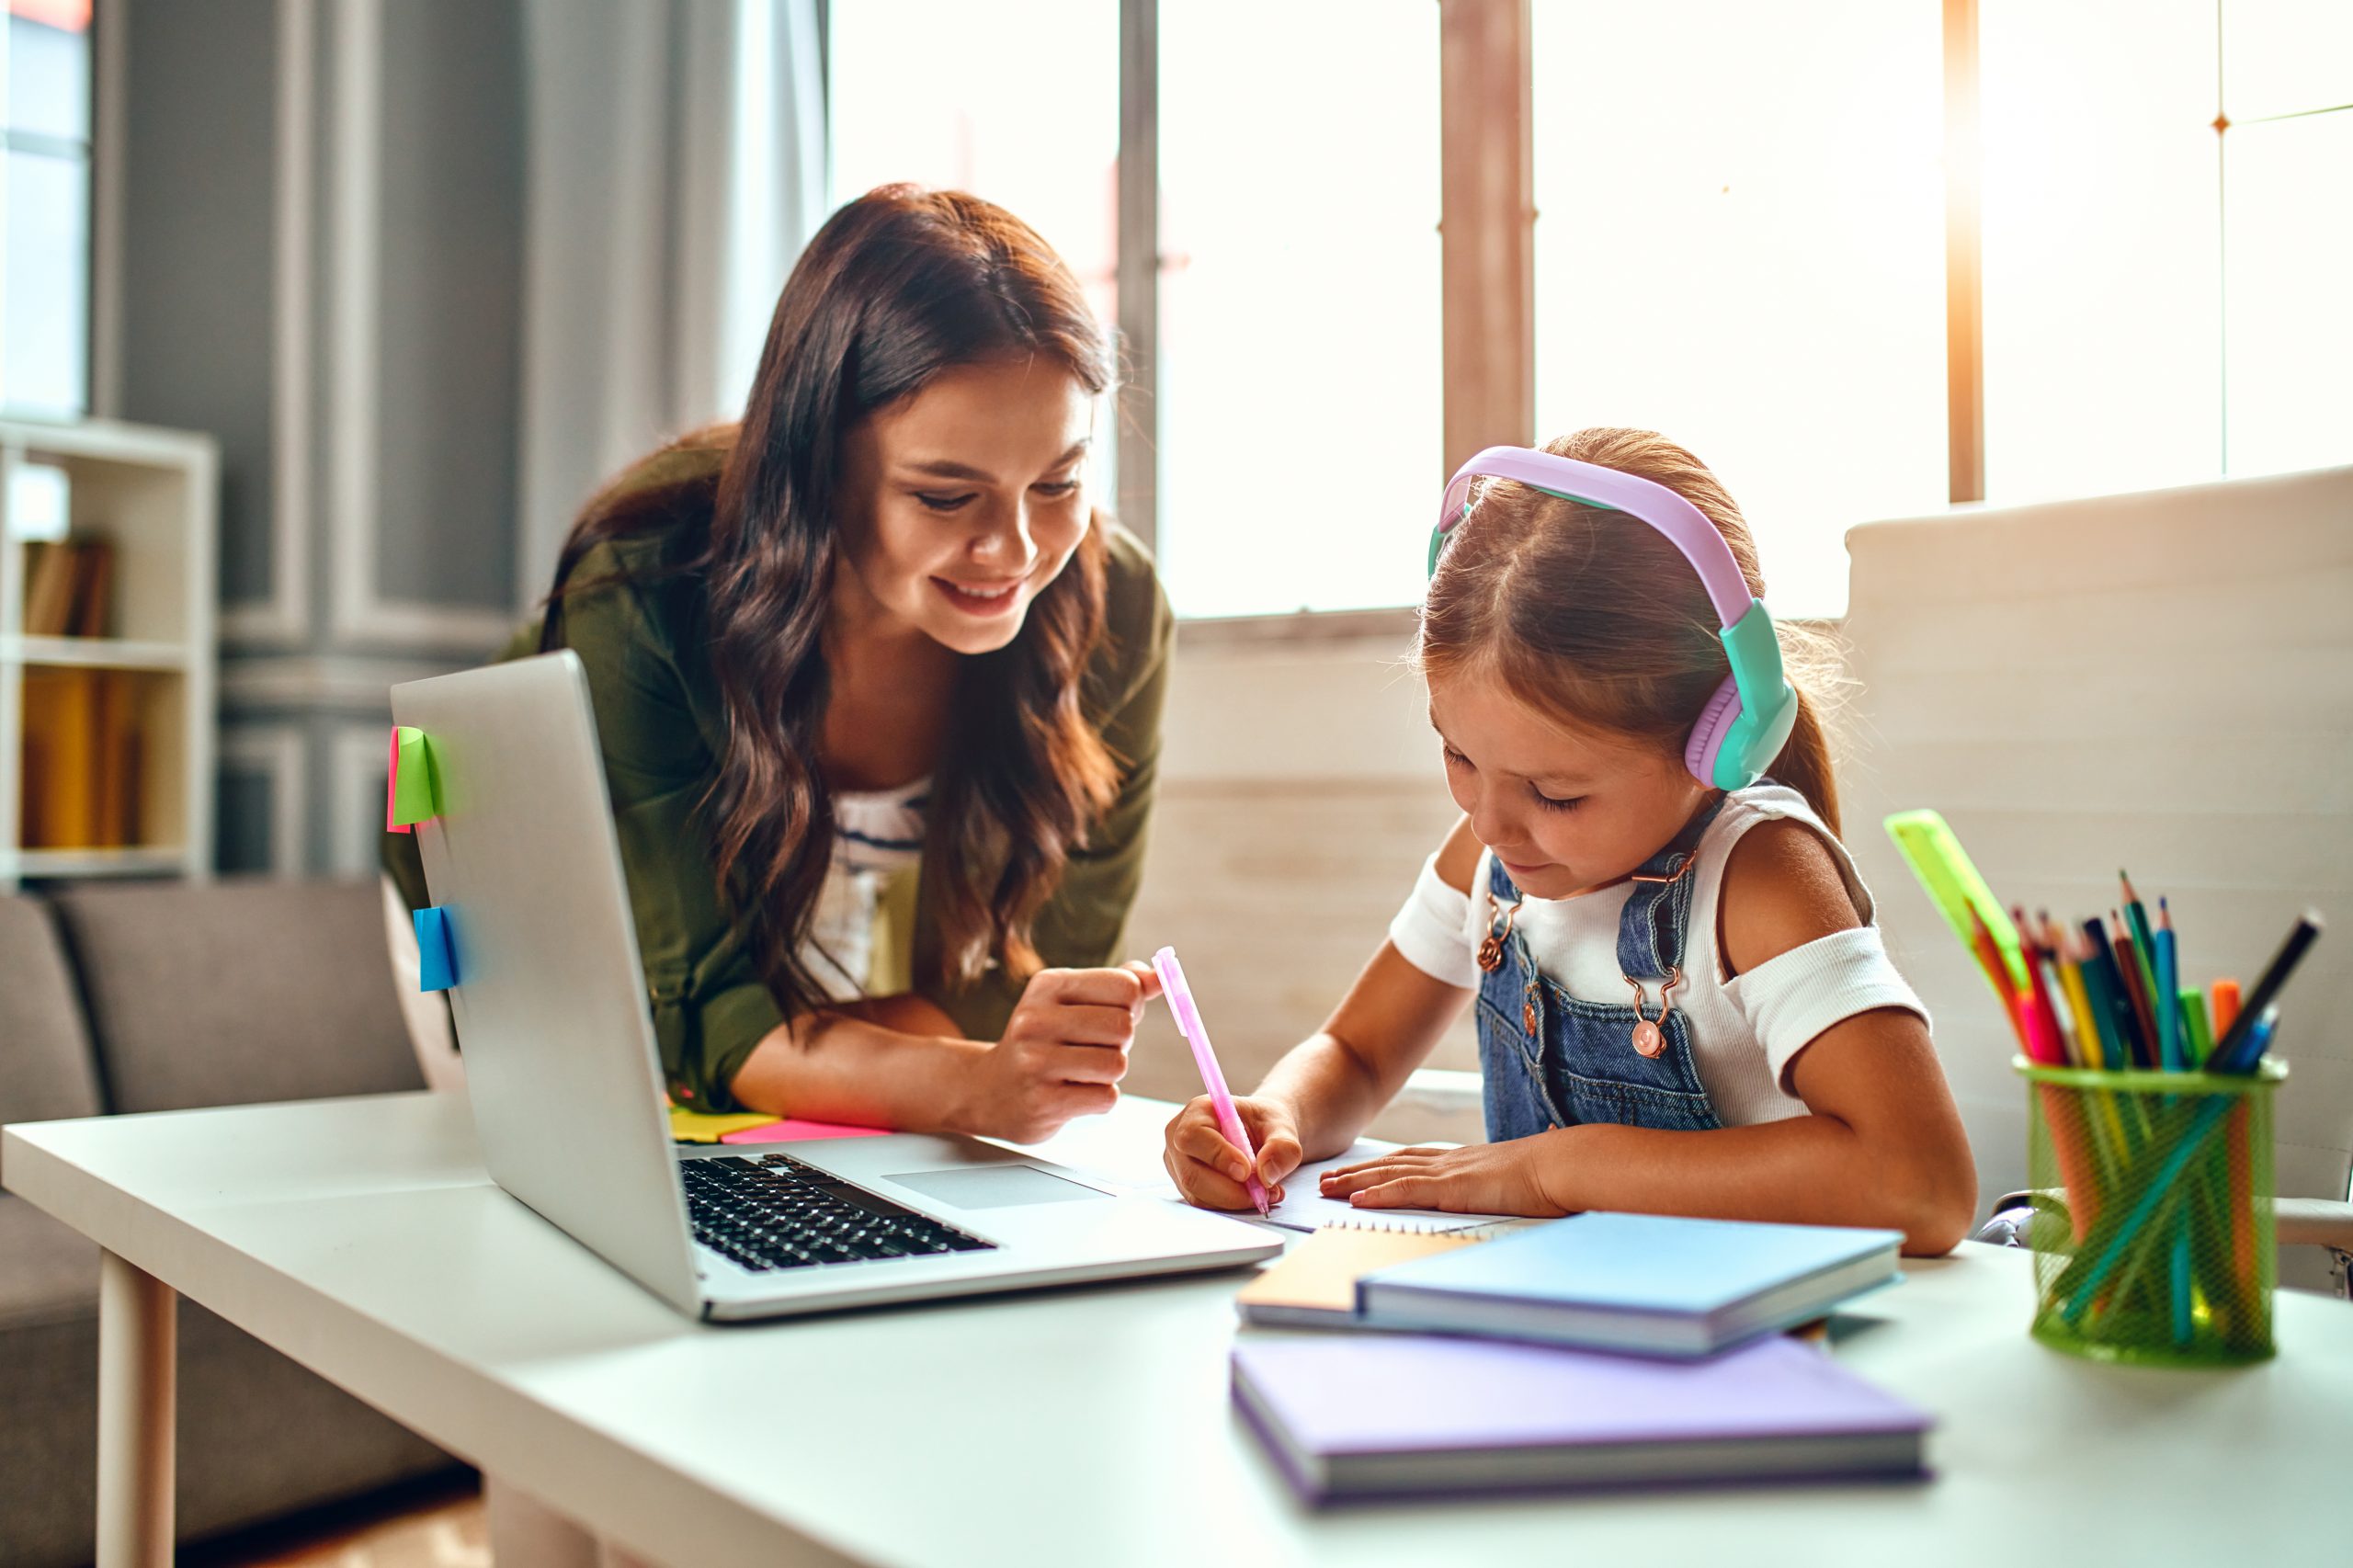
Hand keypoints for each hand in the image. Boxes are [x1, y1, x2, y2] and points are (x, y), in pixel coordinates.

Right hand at [952, 963, 1158, 1143]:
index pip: (1125, 986)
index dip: (1131, 1006)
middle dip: (1120, 1043)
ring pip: (1117, 1064)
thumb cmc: (1045, 1041)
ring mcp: (1035, 1062)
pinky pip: (1105, 1097)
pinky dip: (1099, 1098)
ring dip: (1110, 1073)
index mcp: (1048, 985)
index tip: (1109, 1015)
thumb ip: (1120, 985)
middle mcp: (1036, 1019)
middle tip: (1092, 1048)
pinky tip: (1073, 1093)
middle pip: (1124, 1027)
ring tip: (1082, 1071)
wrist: (988, 1090)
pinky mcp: (1042, 1101)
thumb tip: (1160, 977)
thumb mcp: (1073, 1001)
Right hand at [1163, 1095, 1303, 1210]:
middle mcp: (1180, 1137)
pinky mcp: (1186, 1184)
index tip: (1247, 1172)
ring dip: (1234, 1200)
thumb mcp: (1282, 1126)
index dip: (1218, 1156)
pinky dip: (1231, 1205)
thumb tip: (1266, 1173)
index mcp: (1199, 1111)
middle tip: (1264, 1193)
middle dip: (1230, 1191)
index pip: (1194, 1135)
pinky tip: (1253, 1195)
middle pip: (1192, 1173)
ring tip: (1266, 1193)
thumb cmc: (1266, 1123)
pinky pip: (1204, 1203)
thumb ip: (1281, 1146)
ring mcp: (1179, 1163)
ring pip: (1198, 1194)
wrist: (1262, 1133)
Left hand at [1319, 1137, 1570, 1217]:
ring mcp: (1451, 1173)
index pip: (1413, 1161)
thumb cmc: (1552, 1178)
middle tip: (1326, 1179)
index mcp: (1465, 1163)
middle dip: (1357, 1171)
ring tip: (1327, 1188)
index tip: (1359, 1171)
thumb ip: (1504, 1192)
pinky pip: (1408, 1191)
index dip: (1382, 1166)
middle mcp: (1451, 1162)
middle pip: (1392, 1164)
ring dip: (1356, 1181)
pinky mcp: (1455, 1188)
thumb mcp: (1518, 1186)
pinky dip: (1379, 1195)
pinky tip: (1357, 1200)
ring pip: (1391, 1175)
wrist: (1566, 1166)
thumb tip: (1509, 1198)